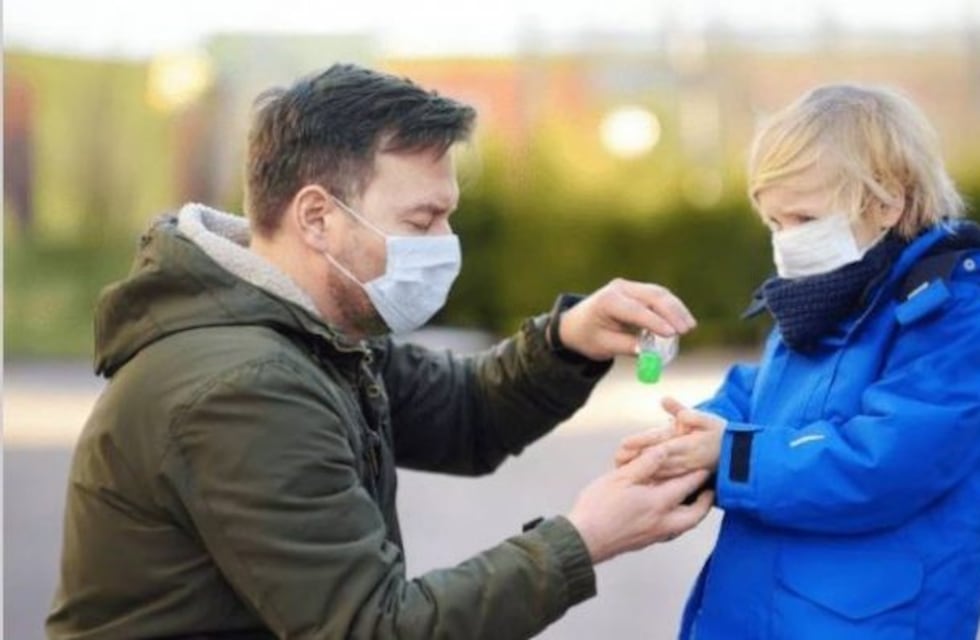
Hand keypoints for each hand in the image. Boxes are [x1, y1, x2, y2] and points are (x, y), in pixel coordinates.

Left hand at [559, 279, 695, 361]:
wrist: (576, 323)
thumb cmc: (588, 336)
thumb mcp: (603, 346)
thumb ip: (626, 347)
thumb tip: (649, 352)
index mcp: (607, 301)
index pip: (635, 310)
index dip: (655, 322)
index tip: (672, 334)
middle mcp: (619, 289)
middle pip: (652, 296)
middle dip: (672, 313)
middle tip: (686, 330)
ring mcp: (629, 287)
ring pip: (659, 293)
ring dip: (676, 309)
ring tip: (690, 326)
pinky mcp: (637, 290)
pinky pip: (658, 296)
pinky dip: (672, 307)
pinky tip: (683, 319)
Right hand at [567, 448, 713, 564]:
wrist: (584, 540)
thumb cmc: (598, 507)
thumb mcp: (620, 478)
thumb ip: (644, 464)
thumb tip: (663, 450)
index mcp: (658, 503)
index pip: (686, 486)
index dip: (698, 475)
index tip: (707, 465)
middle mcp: (662, 522)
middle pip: (694, 515)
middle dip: (705, 501)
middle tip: (709, 490)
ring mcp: (654, 535)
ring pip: (684, 526)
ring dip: (693, 514)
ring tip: (694, 501)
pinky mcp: (645, 542)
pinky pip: (672, 532)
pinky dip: (679, 522)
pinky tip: (670, 516)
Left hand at [616, 397, 724, 477]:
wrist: (738, 458)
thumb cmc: (720, 435)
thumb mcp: (706, 418)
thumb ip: (684, 411)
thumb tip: (665, 400)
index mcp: (685, 444)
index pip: (659, 444)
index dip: (641, 443)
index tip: (624, 443)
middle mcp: (682, 460)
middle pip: (653, 461)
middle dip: (634, 460)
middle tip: (616, 459)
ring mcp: (682, 471)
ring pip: (657, 473)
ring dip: (639, 471)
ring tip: (620, 469)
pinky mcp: (683, 478)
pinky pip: (664, 481)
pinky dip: (650, 480)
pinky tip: (637, 482)